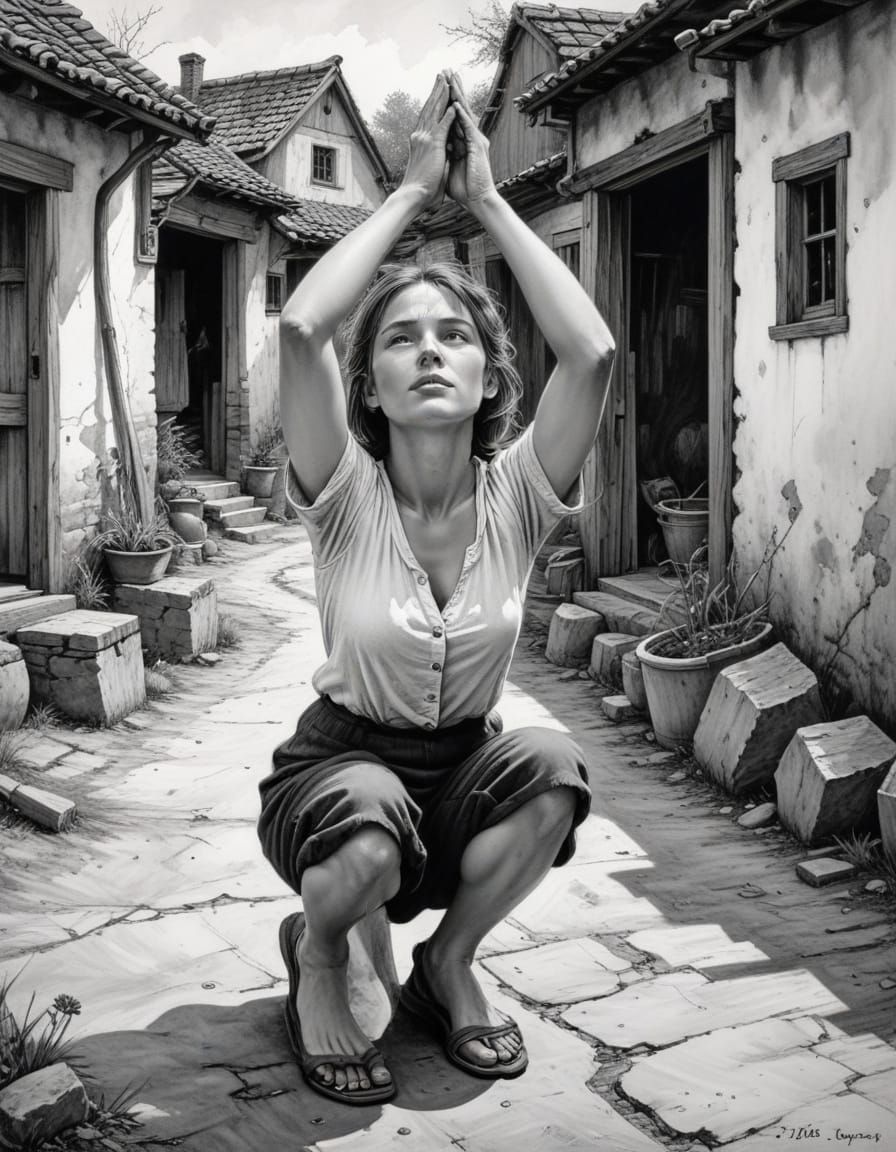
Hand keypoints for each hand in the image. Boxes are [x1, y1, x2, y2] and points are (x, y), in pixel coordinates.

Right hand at [400, 72, 455, 210]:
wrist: (414, 196)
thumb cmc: (421, 188)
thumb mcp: (429, 166)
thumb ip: (435, 155)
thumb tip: (442, 153)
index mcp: (419, 141)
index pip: (428, 116)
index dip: (434, 102)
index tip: (439, 90)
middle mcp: (419, 136)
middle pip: (429, 108)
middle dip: (436, 91)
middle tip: (441, 75)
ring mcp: (425, 138)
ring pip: (434, 111)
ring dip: (441, 94)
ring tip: (446, 80)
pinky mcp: (433, 145)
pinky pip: (442, 124)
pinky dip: (448, 113)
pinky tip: (454, 102)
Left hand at [445, 71, 496, 210]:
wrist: (477, 200)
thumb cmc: (465, 188)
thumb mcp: (451, 165)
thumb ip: (447, 153)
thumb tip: (439, 148)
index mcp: (463, 141)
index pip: (454, 115)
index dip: (447, 99)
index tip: (440, 84)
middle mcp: (471, 137)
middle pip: (461, 108)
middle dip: (454, 89)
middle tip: (447, 71)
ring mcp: (476, 141)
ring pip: (465, 113)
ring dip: (458, 96)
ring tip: (452, 79)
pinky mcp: (477, 148)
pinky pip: (468, 129)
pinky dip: (461, 116)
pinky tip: (456, 105)